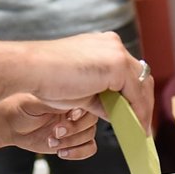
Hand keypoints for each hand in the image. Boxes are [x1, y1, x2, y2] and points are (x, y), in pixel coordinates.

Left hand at [0, 93, 99, 158]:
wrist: (9, 123)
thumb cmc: (21, 105)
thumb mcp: (41, 100)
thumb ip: (62, 102)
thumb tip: (79, 102)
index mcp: (72, 95)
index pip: (92, 102)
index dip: (84, 112)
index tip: (71, 116)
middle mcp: (76, 109)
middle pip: (92, 122)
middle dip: (74, 129)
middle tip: (57, 130)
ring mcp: (75, 126)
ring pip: (89, 136)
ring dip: (71, 141)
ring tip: (52, 138)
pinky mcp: (71, 141)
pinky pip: (88, 148)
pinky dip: (77, 152)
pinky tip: (61, 150)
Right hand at [26, 31, 154, 132]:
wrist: (30, 69)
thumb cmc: (47, 78)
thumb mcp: (82, 91)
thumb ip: (103, 99)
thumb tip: (118, 113)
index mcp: (102, 45)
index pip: (129, 70)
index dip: (135, 93)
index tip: (137, 113)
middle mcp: (112, 44)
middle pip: (140, 75)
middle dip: (144, 102)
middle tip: (144, 124)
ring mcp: (116, 52)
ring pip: (141, 84)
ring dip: (143, 109)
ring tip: (141, 129)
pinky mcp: (117, 63)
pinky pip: (135, 92)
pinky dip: (138, 110)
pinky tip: (136, 125)